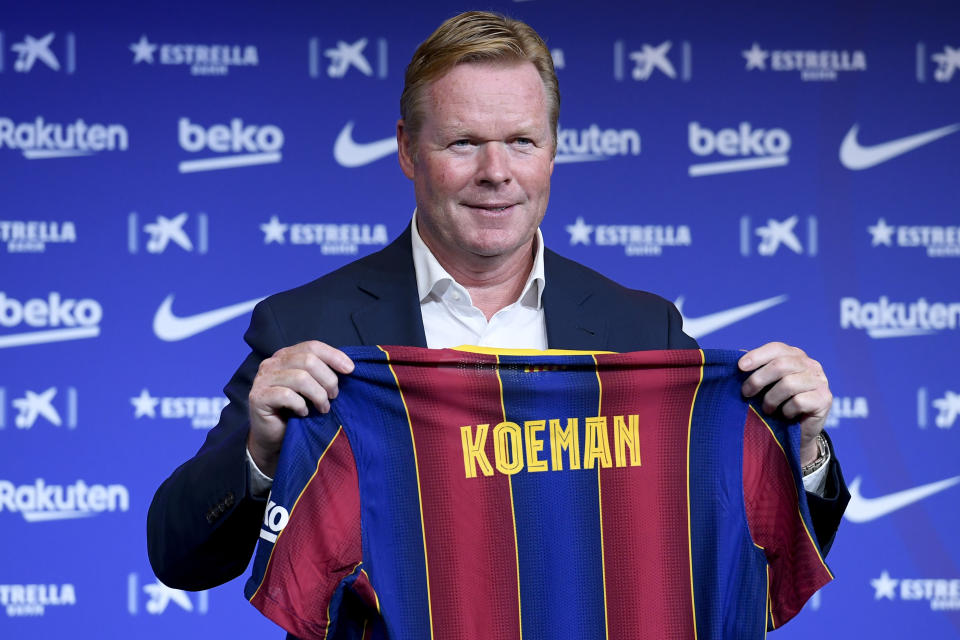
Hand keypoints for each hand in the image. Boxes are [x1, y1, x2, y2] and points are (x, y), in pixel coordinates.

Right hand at [247, 341, 353, 476]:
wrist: (273, 438)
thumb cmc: (296, 411)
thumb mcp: (312, 388)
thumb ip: (322, 374)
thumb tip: (348, 367)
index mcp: (286, 356)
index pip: (312, 346)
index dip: (334, 356)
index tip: (351, 369)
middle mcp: (272, 363)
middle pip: (308, 360)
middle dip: (328, 379)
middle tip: (333, 396)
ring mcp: (263, 379)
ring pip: (300, 377)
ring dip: (318, 395)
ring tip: (323, 408)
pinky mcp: (258, 397)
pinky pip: (286, 395)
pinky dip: (301, 405)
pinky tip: (303, 413)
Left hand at [738, 342, 831, 465]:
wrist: (798, 432)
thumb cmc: (778, 403)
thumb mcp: (765, 384)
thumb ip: (756, 369)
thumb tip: (737, 355)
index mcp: (796, 356)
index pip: (776, 348)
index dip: (757, 355)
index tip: (740, 367)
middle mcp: (810, 365)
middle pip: (781, 365)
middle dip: (758, 379)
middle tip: (746, 393)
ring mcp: (820, 381)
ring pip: (788, 384)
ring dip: (771, 399)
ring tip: (767, 408)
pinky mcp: (824, 399)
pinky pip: (798, 401)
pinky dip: (786, 410)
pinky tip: (785, 415)